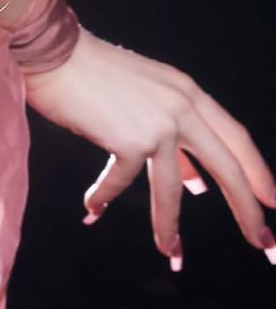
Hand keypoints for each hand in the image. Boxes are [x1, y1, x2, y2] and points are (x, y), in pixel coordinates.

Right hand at [23, 25, 275, 272]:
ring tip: (172, 256)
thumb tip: (195, 183)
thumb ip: (174, 136)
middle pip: (228, 167)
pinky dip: (102, 197)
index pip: (238, 138)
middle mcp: (181, 107)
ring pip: (172, 190)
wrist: (54, 52)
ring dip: (169, 227)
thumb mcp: (145, 98)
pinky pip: (120, 181)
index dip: (259, 172)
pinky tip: (92, 210)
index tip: (274, 202)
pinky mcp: (128, 139)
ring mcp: (158, 124)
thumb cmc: (93, 73)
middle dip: (248, 210)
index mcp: (189, 93)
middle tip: (265, 244)